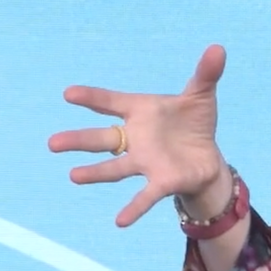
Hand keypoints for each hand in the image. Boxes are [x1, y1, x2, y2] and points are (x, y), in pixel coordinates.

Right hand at [48, 44, 228, 227]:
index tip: (69, 94)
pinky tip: (120, 221)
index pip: (112, 102)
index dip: (92, 98)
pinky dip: (134, 208)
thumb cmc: (195, 122)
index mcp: (142, 111)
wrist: (207, 156)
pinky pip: (145, 195)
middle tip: (52, 143)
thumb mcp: (202, 95)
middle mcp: (137, 137)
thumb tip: (218, 48)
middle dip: (79, 140)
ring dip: (96, 172)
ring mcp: (146, 161)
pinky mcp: (161, 181)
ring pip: (116, 168)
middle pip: (103, 138)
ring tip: (74, 176)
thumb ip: (207, 73)